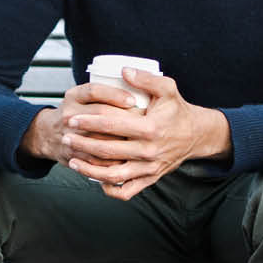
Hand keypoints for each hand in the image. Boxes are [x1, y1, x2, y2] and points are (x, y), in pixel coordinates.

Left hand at [23, 69, 230, 199]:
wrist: (196, 135)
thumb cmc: (178, 110)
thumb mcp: (167, 88)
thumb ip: (146, 78)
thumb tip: (123, 71)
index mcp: (151, 127)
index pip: (112, 125)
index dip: (89, 122)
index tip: (72, 118)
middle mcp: (149, 150)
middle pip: (107, 151)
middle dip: (82, 144)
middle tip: (66, 137)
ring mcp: (149, 168)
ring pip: (113, 175)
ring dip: (89, 170)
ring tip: (73, 161)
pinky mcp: (151, 178)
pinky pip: (127, 190)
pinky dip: (110, 189)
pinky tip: (96, 179)